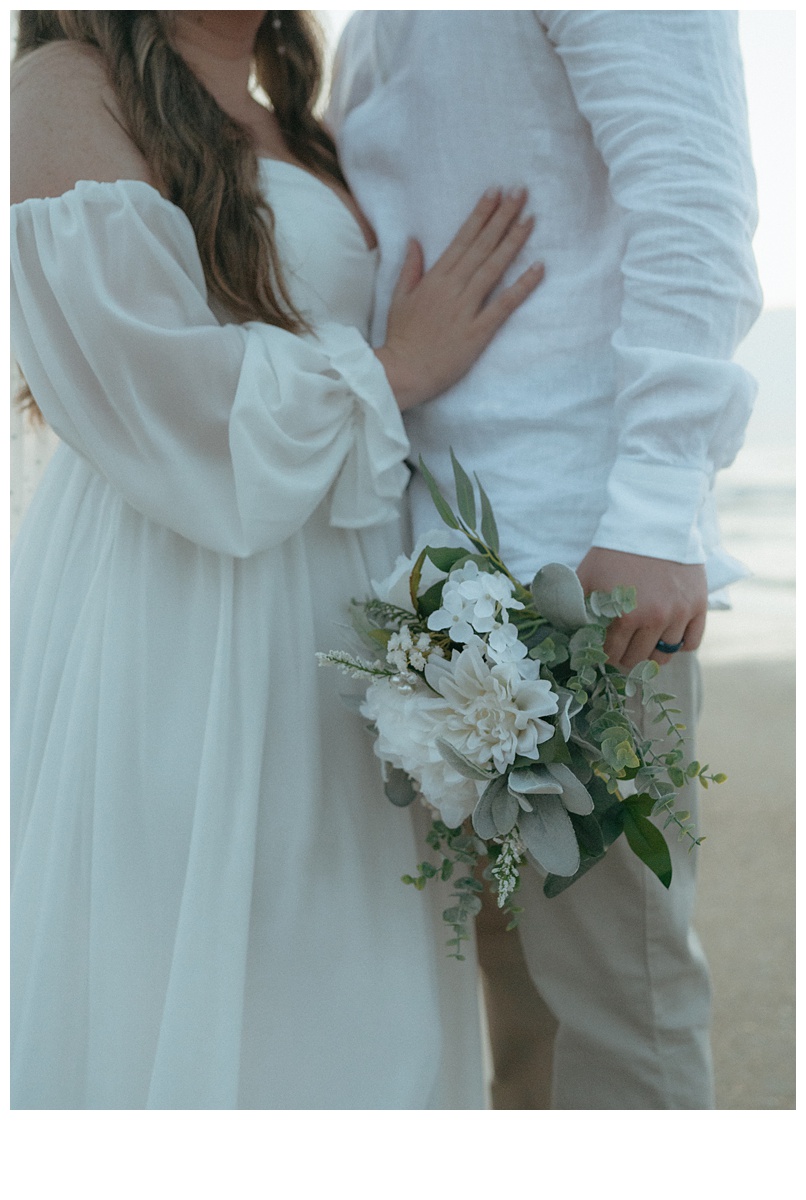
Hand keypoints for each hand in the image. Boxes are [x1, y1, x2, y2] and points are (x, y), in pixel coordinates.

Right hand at [375, 188, 543, 409]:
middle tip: (520, 192)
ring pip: (493, 268)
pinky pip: (504, 305)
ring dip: (513, 242)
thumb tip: (415, 241)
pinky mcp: (478, 331)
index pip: (462, 239)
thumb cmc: (402, 338)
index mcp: (435, 278)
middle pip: (482, 246)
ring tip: (531, 218)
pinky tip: (539, 268)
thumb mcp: (399, 298)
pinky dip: (522, 286)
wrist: (402, 372)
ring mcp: (466, 309)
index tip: (495, 192)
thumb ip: (410, 268)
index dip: (480, 214)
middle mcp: (452, 288)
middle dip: (502, 217)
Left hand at [575, 547, 707, 670]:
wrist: (652, 523)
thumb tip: (569, 630)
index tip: (605, 648)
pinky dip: (679, 644)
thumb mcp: (587, 576)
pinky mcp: (698, 605)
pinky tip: (668, 636)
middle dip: (626, 656)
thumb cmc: (615, 550)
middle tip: (622, 648)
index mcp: (625, 616)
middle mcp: (654, 619)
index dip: (605, 654)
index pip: (612, 654)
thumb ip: (576, 605)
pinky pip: (692, 642)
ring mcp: (679, 614)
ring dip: (652, 654)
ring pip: (665, 655)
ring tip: (644, 644)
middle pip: (638, 659)